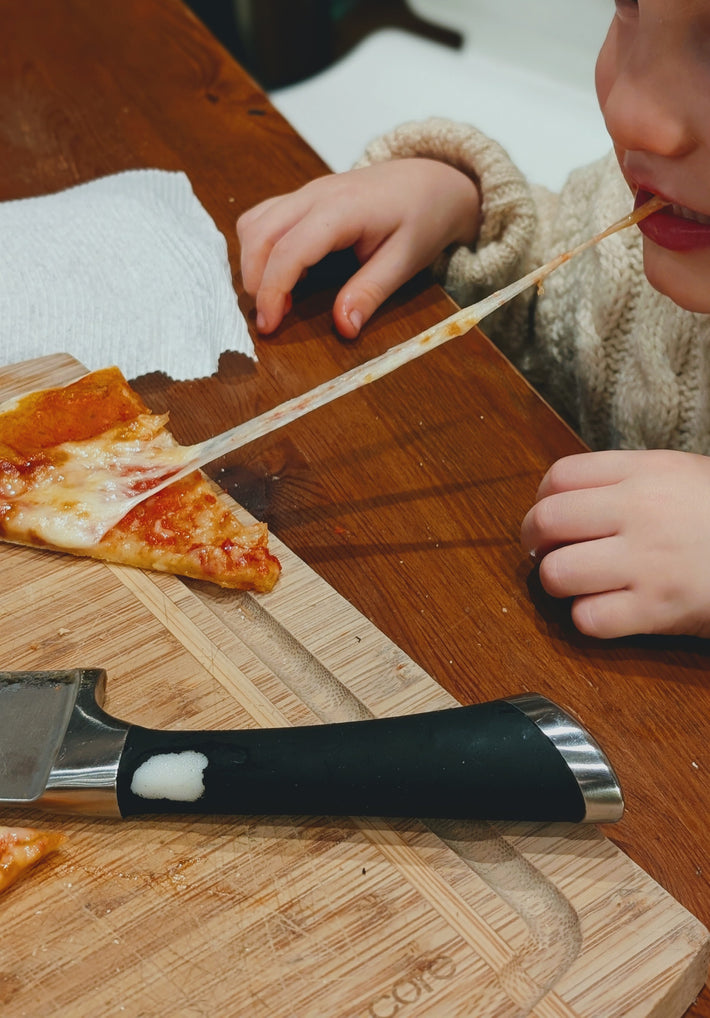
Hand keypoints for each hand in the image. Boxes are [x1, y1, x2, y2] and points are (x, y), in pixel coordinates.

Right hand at [237, 159, 479, 336]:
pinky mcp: (302, 198)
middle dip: (254, 280)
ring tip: (277, 298)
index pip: (289, 249)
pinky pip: (263, 218)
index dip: (272, 290)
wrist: (430, 181)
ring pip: (254, 223)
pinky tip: (285, 274)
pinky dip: (260, 249)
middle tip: (269, 319)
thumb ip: (370, 293)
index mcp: (342, 209)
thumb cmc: (421, 217)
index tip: (269, 325)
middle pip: (259, 233)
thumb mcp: (404, 261)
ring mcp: (305, 192)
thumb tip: (343, 328)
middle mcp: (315, 194)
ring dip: (253, 263)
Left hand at [520, 449, 709, 638]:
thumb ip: (624, 480)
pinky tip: (606, 609)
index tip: (549, 517)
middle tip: (546, 552)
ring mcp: (647, 562)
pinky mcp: (657, 610)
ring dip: (558, 582)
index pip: (559, 477)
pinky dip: (587, 618)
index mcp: (644, 473)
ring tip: (577, 582)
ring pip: (557, 573)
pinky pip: (588, 619)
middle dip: (535, 541)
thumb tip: (564, 498)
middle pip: (547, 521)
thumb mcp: (680, 475)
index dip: (541, 500)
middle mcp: (639, 512)